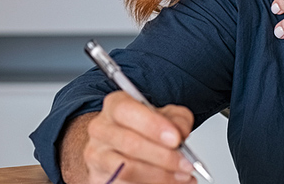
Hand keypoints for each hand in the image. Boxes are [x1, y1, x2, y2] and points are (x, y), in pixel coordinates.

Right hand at [72, 91, 196, 183]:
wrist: (118, 147)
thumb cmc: (141, 129)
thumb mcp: (164, 116)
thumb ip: (177, 120)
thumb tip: (181, 134)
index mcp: (114, 106)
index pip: (126, 111)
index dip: (152, 125)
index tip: (176, 138)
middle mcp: (101, 129)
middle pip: (130, 144)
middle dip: (163, 156)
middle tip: (186, 163)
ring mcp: (97, 155)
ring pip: (128, 168)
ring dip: (160, 175)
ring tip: (182, 175)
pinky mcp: (99, 177)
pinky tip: (171, 181)